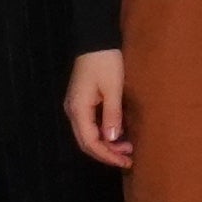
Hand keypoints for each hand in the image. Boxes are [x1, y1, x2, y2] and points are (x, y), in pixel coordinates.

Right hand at [65, 50, 132, 167]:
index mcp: (78, 109)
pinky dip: (103, 133)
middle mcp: (73, 111)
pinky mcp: (81, 102)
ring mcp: (75, 107)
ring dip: (106, 144)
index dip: (107, 155)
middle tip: (129, 158)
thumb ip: (112, 115)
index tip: (125, 161)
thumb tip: (111, 139)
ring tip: (127, 148)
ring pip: (88, 134)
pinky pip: (90, 125)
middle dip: (107, 153)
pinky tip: (117, 134)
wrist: (96, 40)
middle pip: (86, 142)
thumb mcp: (113, 89)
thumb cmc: (105, 62)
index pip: (90, 142)